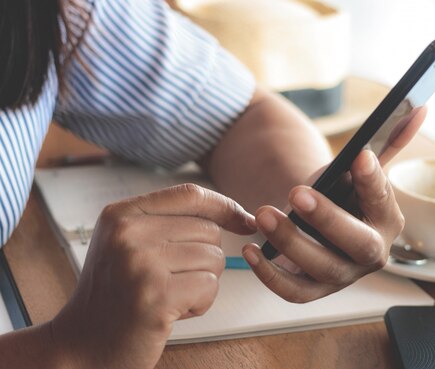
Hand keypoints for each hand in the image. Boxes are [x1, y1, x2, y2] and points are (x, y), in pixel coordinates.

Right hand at [50, 184, 254, 368]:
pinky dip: (200, 303)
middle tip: (171, 281)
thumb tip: (243, 216)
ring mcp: (141, 264)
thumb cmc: (118, 294)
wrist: (83, 346)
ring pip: (214, 258)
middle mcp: (128, 233)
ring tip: (167, 296)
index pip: (190, 194)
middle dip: (204, 259)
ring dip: (202, 283)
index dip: (225, 206)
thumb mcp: (131, 244)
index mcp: (121, 214)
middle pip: (208, 230)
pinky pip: (210, 286)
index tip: (245, 221)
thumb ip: (173, 222)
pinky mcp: (156, 296)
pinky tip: (171, 313)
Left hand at [241, 106, 426, 302]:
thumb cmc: (343, 194)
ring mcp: (344, 274)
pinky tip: (251, 249)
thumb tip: (418, 108)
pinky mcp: (315, 290)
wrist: (323, 226)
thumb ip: (389, 141)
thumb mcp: (359, 168)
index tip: (360, 156)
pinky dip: (270, 275)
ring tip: (264, 213)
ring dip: (291, 242)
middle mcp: (372, 252)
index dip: (372, 180)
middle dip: (328, 219)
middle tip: (298, 192)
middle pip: (358, 243)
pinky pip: (294, 292)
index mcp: (387, 219)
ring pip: (323, 268)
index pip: (383, 199)